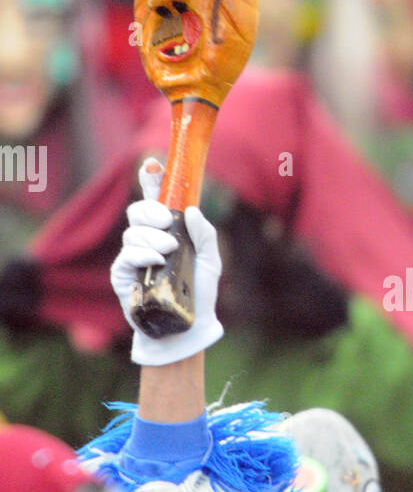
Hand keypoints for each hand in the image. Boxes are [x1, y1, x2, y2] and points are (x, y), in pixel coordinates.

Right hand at [111, 159, 223, 364]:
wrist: (189, 326)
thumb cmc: (199, 293)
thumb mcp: (211, 261)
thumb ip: (205, 235)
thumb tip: (191, 211)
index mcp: (167, 232)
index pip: (155, 201)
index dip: (151, 181)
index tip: (153, 165)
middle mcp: (147, 241)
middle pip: (137, 211)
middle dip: (150, 210)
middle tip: (167, 221)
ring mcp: (133, 257)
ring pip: (132, 233)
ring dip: (151, 237)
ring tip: (169, 251)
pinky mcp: (123, 276)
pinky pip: (126, 256)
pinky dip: (141, 254)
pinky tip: (155, 260)